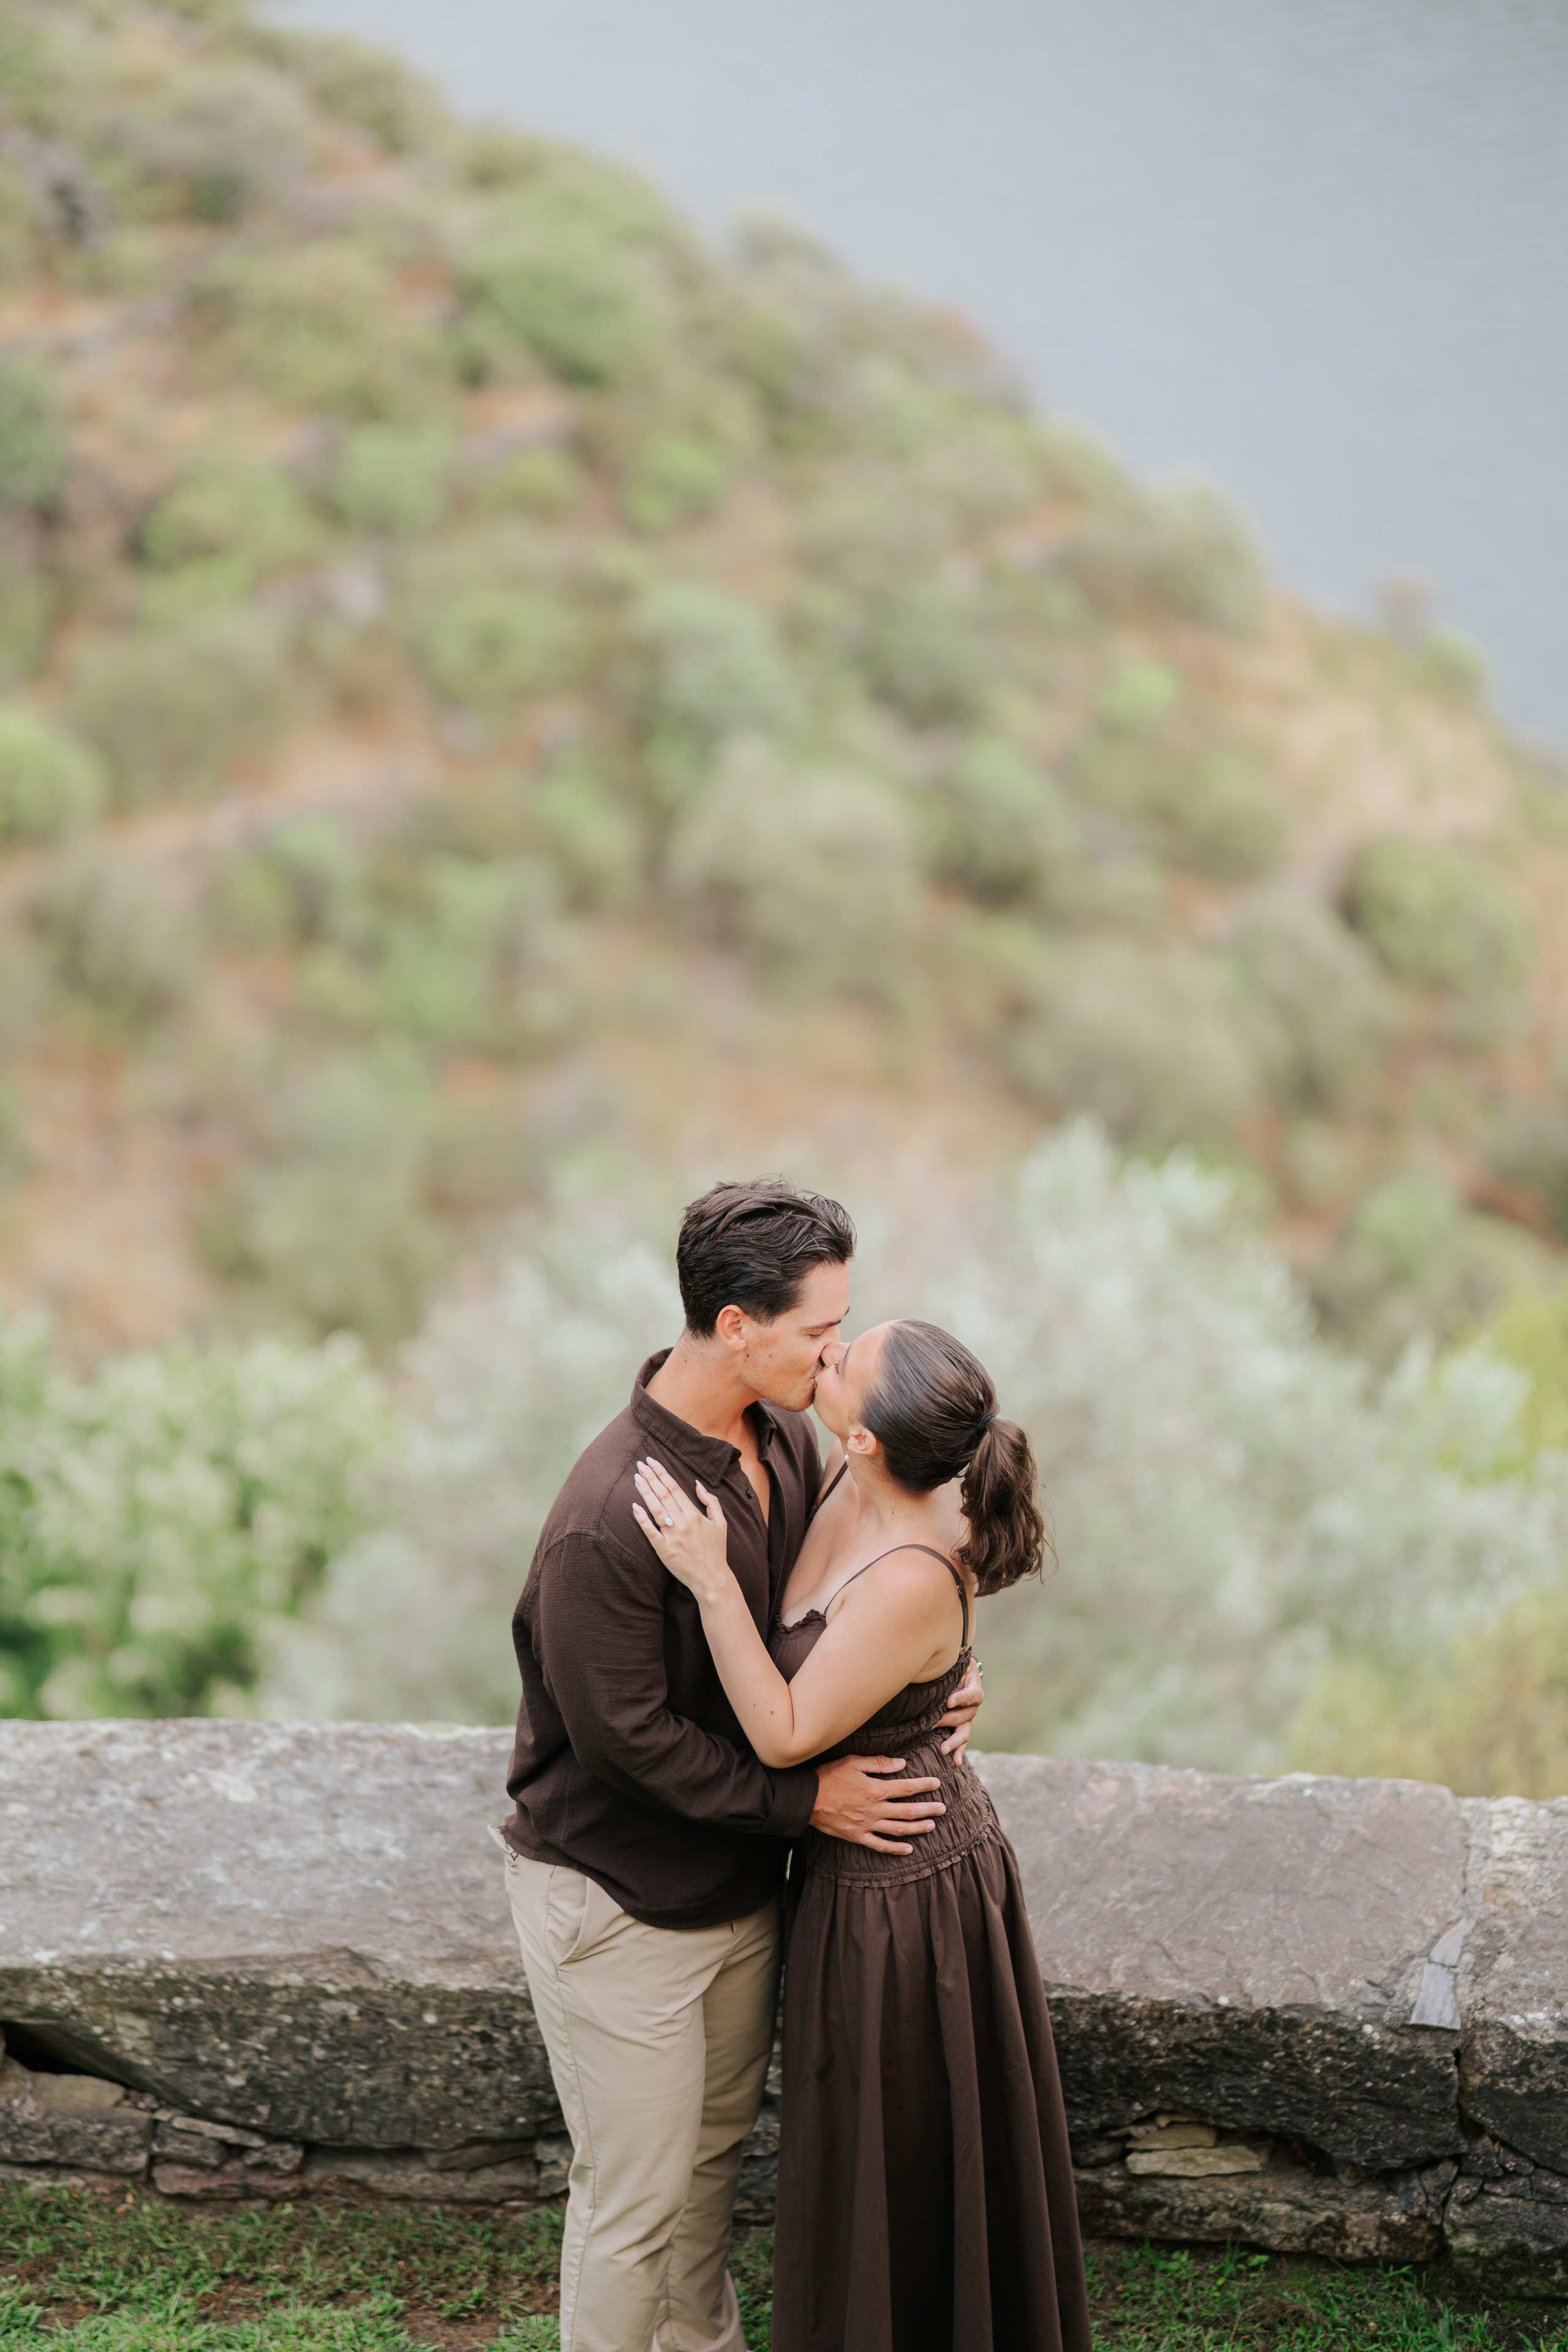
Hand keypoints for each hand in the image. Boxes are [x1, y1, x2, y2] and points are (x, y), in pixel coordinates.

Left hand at [632, 1457, 731, 1604]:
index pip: (675, 1488)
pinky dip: (641, 1518)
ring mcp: (672, 1537)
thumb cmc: (716, 1550)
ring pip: (655, 1509)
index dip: (662, 1473)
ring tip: (636, 1477)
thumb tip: (697, 1484)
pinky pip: (650, 1532)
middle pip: (663, 1495)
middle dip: (651, 1477)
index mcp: (695, 1515)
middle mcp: (683, 1523)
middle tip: (640, 1464)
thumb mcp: (721, 1523)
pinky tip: (634, 1506)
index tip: (652, 1461)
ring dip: (645, 1492)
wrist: (711, 1578)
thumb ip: (711, 1502)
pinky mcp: (663, 1550)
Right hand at [811, 1754, 945, 1855]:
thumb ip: (879, 1763)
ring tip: (932, 1826)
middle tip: (943, 1808)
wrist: (808, 1800)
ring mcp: (867, 1825)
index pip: (906, 1787)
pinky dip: (896, 1849)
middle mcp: (875, 1809)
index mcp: (875, 1789)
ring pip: (898, 1829)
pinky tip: (908, 1849)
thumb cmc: (829, 1777)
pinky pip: (880, 1846)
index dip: (924, 1786)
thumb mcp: (853, 1763)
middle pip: (907, 1810)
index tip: (937, 1784)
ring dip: (917, 1828)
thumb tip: (902, 1763)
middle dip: (928, 1809)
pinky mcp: (858, 1837)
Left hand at [936, 1659, 983, 1764]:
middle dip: (947, 1720)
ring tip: (943, 1749)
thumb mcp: (956, 1664)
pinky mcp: (962, 1727)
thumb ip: (948, 1669)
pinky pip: (962, 1741)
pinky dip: (959, 1752)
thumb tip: (929, 1670)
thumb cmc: (956, 1668)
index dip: (960, 1698)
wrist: (961, 1673)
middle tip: (933, 1724)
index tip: (948, 1701)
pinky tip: (955, 1762)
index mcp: (974, 1689)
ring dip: (953, 1742)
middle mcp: (973, 1707)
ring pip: (964, 1733)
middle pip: (964, 1716)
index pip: (971, 1695)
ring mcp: (968, 1719)